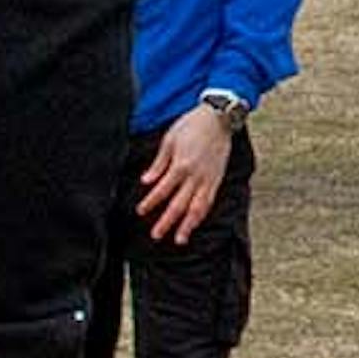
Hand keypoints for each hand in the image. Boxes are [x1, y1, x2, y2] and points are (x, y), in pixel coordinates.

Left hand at [133, 102, 237, 241]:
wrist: (217, 118)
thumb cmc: (192, 126)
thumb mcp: (169, 140)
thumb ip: (158, 164)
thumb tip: (146, 181)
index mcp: (181, 165)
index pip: (162, 189)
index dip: (150, 202)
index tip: (140, 211)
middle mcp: (195, 175)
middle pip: (179, 204)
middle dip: (167, 221)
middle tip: (156, 235)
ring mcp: (208, 179)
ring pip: (197, 207)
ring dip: (188, 225)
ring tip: (179, 239)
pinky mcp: (217, 179)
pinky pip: (209, 201)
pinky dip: (202, 215)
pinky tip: (195, 223)